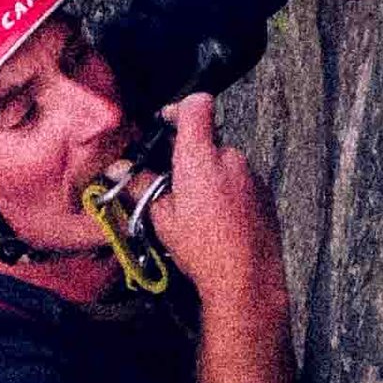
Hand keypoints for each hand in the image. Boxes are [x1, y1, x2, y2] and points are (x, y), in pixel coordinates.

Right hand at [152, 100, 294, 382]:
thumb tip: (118, 168)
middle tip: (173, 184)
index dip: (179, 110)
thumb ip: (141, 186)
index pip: (196, 105)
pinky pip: (240, 181)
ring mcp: (251, 174)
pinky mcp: (264, 192)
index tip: (166, 125)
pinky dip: (227, 192)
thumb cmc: (202, 248)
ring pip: (223, 163)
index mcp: (201, 157)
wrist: (246, 277)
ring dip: (209, 176)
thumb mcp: (162, 217)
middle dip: (190, 156)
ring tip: (198, 211)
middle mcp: (230, 157)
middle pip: (207, 140)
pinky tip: (219, 220)